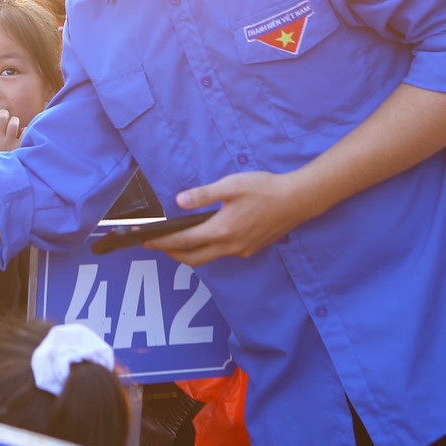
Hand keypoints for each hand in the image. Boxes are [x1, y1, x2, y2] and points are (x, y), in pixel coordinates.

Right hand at [0, 108, 21, 152]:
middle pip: (2, 116)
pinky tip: (20, 133)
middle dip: (3, 113)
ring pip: (14, 122)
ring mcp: (9, 142)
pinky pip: (25, 132)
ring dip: (14, 121)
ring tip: (12, 125)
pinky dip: (24, 130)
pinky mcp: (19, 147)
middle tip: (3, 117)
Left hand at [146, 170, 319, 266]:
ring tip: (179, 241)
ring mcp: (242, 251)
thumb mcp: (231, 186)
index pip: (183, 241)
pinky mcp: (251, 249)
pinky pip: (224, 254)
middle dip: (172, 254)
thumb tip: (179, 202)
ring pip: (209, 258)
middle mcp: (230, 246)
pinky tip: (209, 236)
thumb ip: (203, 195)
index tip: (147, 241)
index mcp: (221, 230)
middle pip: (193, 259)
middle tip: (158, 245)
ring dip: (192, 253)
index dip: (162, 243)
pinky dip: (210, 249)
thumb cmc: (265, 189)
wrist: (298, 200)